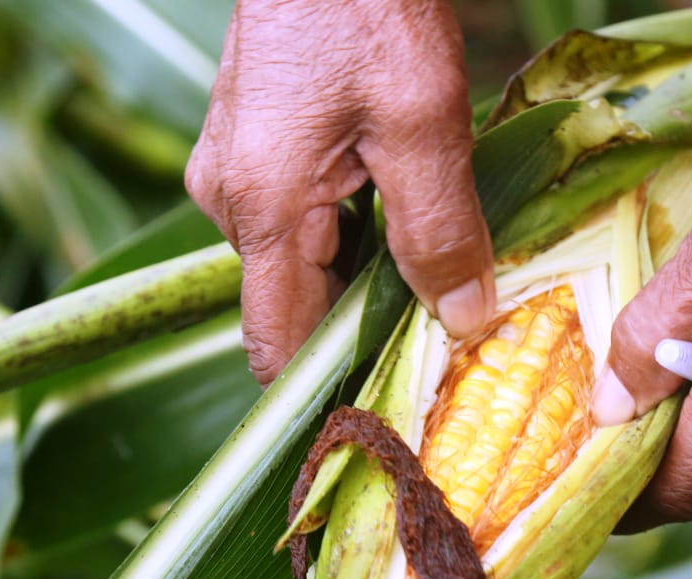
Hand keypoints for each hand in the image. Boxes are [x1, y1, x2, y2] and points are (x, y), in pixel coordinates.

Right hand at [187, 0, 495, 384]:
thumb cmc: (366, 4)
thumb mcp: (423, 120)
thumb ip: (439, 231)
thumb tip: (462, 320)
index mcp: (262, 207)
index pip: (276, 346)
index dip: (325, 396)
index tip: (382, 424)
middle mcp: (229, 200)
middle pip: (290, 307)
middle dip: (357, 333)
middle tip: (439, 347)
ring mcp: (232, 171)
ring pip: (296, 263)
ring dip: (356, 280)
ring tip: (432, 279)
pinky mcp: (248, 146)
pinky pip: (294, 220)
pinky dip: (344, 236)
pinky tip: (397, 216)